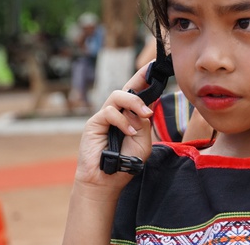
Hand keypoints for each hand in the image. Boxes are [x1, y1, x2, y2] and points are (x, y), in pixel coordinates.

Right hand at [73, 63, 153, 190]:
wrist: (108, 181)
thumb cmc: (126, 162)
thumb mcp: (143, 141)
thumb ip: (144, 124)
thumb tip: (142, 108)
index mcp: (131, 115)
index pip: (139, 93)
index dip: (145, 79)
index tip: (155, 67)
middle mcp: (118, 112)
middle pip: (127, 88)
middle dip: (140, 82)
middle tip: (152, 93)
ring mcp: (105, 116)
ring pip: (117, 95)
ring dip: (133, 103)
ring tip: (144, 116)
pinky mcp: (94, 123)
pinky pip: (109, 112)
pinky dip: (122, 120)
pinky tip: (129, 132)